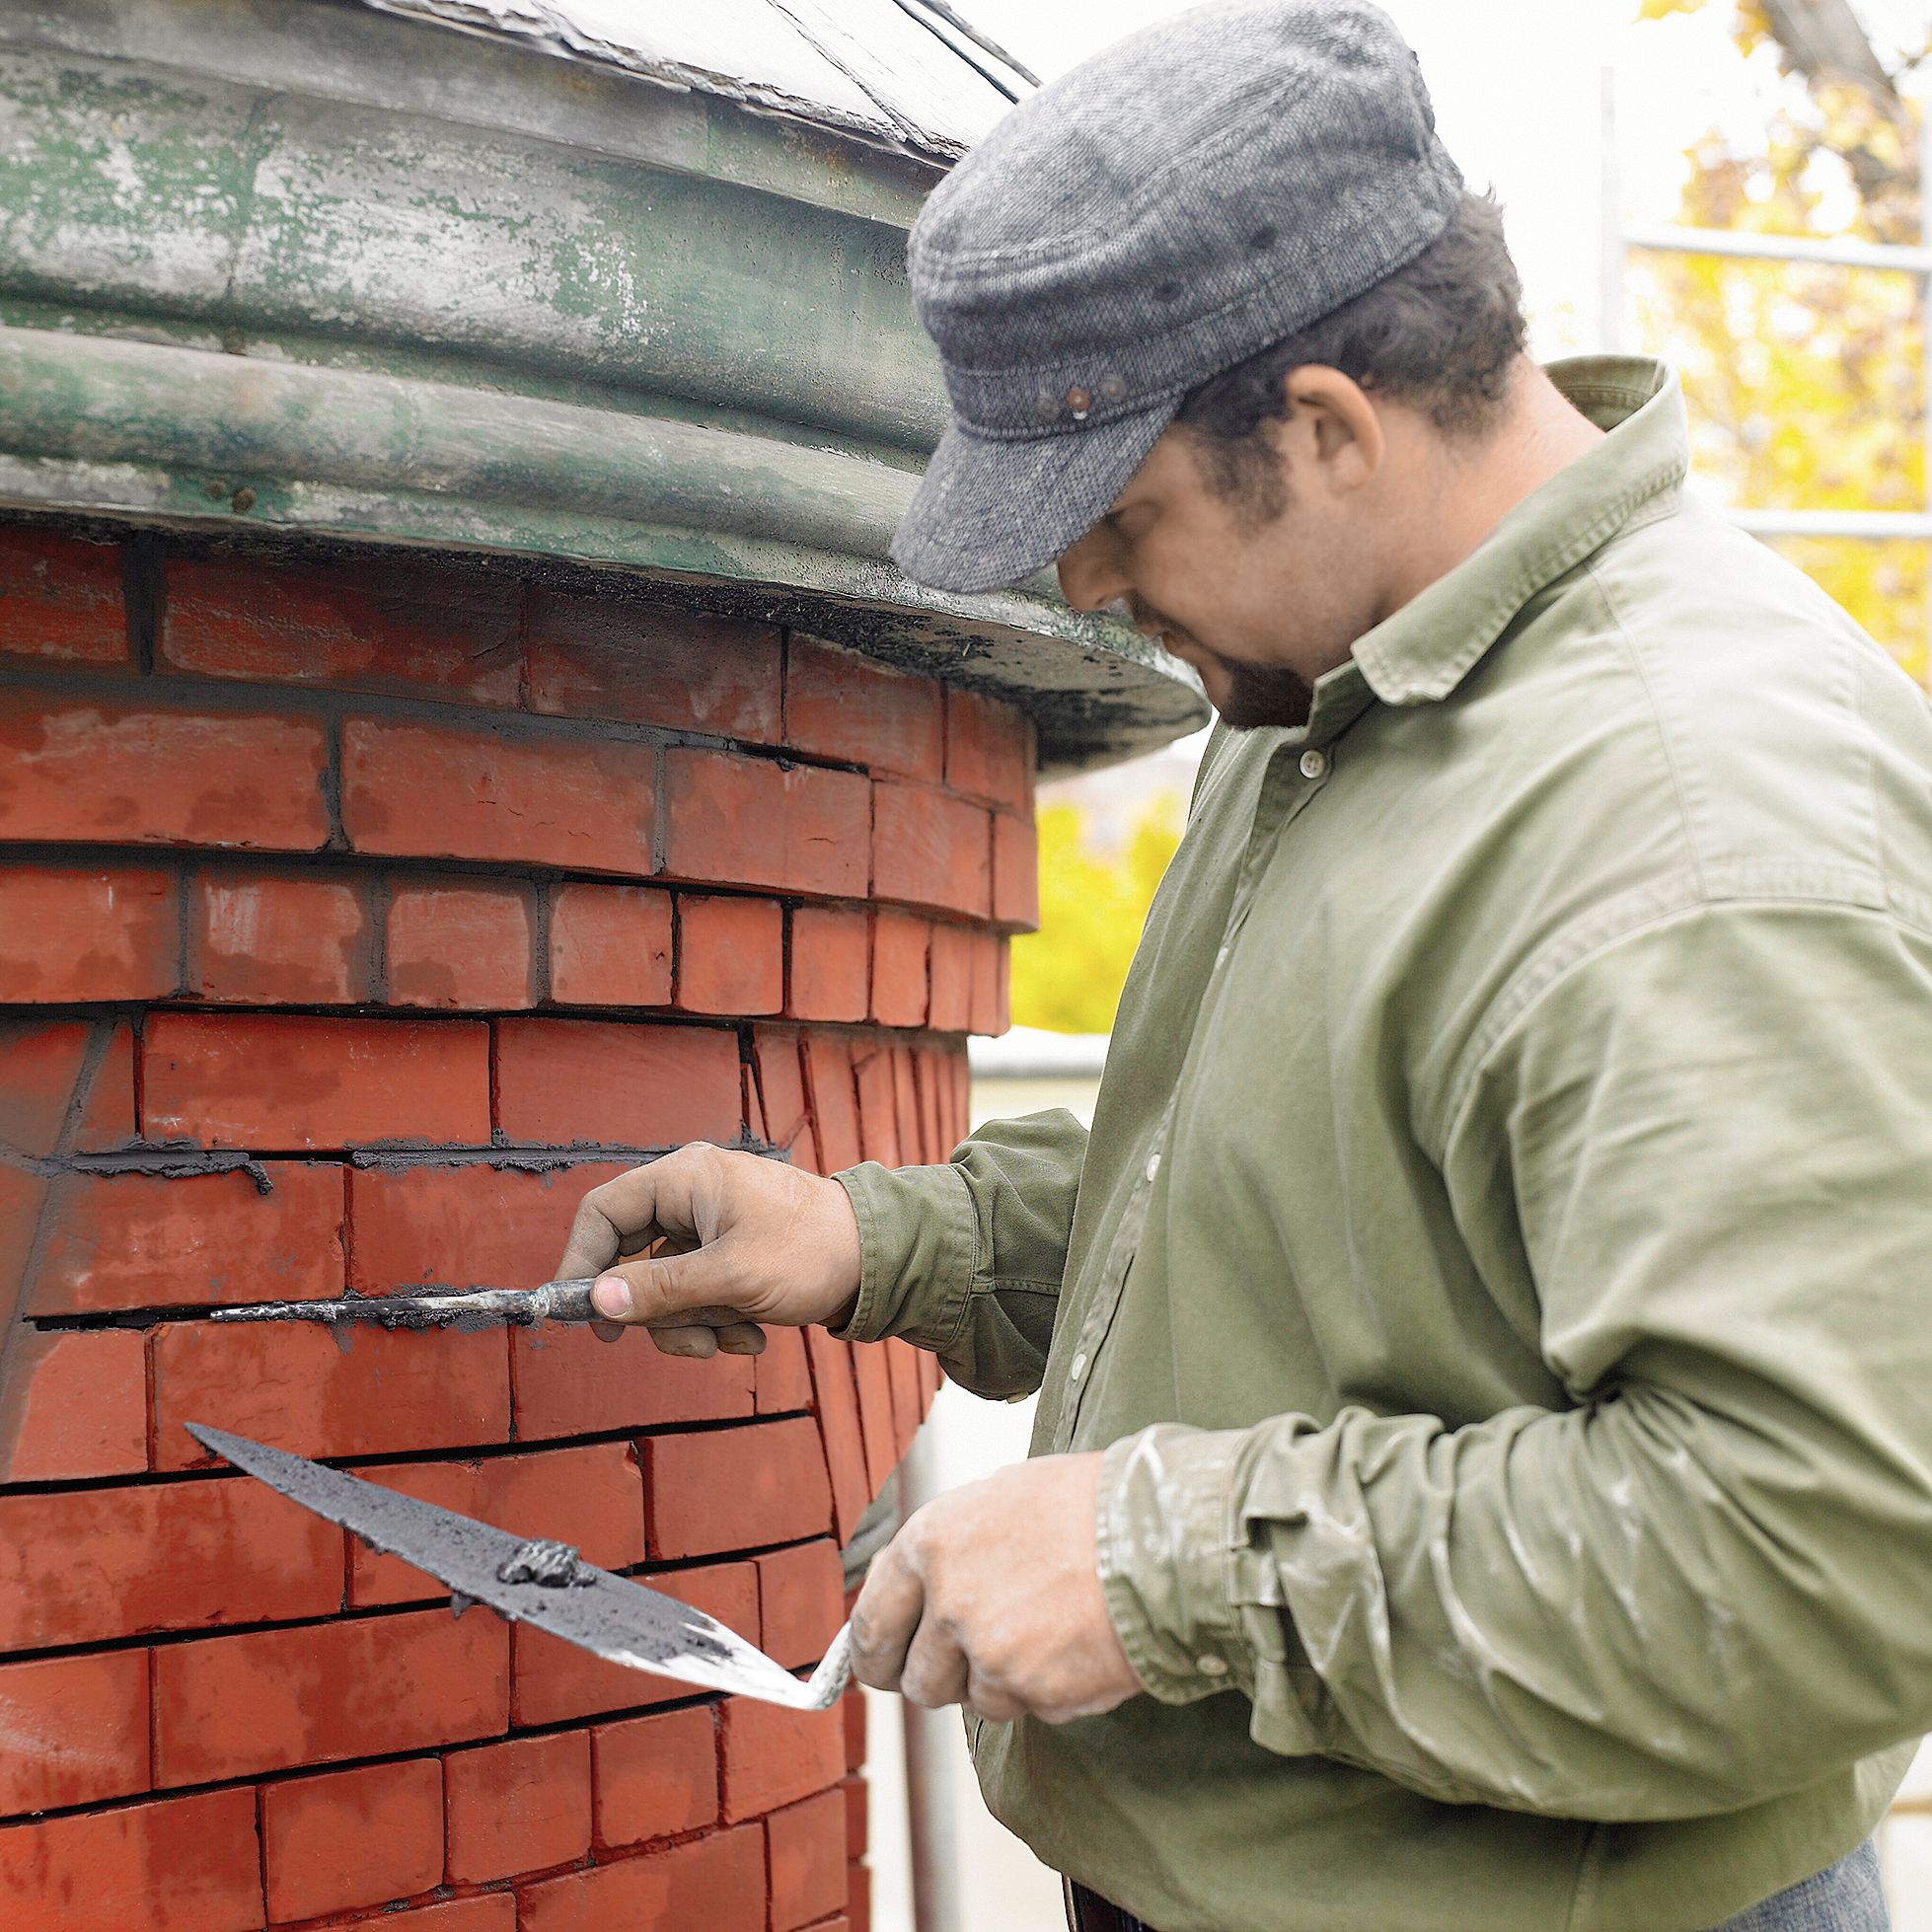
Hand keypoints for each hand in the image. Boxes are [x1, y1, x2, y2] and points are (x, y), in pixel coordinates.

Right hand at [553, 1143, 862, 1356]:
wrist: (880, 1263)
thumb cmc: (813, 1252)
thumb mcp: (732, 1277)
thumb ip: (661, 1290)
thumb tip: (596, 1303)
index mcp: (686, 1178)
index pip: (603, 1212)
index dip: (581, 1261)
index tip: (578, 1314)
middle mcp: (690, 1197)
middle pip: (630, 1259)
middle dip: (656, 1311)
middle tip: (680, 1341)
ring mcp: (709, 1228)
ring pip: (662, 1288)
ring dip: (692, 1325)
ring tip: (736, 1337)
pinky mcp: (726, 1257)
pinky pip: (694, 1296)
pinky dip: (715, 1322)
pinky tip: (752, 1332)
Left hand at [850, 1452, 1144, 1722]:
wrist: (1161, 1533)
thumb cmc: (1091, 1503)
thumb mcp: (1001, 1498)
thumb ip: (950, 1550)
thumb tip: (923, 1590)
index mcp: (930, 1541)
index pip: (871, 1621)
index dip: (874, 1652)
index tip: (880, 1666)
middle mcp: (947, 1599)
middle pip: (916, 1678)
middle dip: (939, 1679)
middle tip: (968, 1667)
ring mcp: (987, 1651)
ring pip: (974, 1700)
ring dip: (1001, 1683)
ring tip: (1048, 1632)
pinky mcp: (1031, 1691)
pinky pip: (1025, 1711)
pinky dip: (1047, 1692)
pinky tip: (1077, 1646)